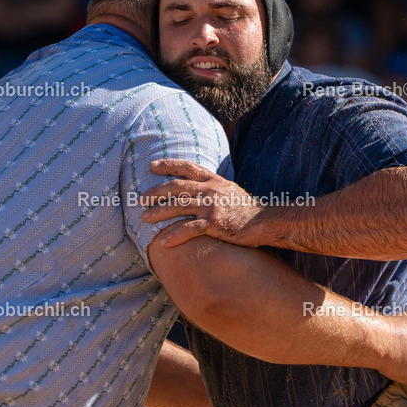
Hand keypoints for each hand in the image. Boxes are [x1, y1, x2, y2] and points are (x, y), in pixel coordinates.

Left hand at [141, 159, 263, 247]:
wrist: (265, 222)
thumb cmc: (247, 209)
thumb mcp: (230, 190)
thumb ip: (214, 187)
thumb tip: (198, 188)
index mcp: (214, 180)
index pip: (188, 167)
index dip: (169, 165)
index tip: (153, 166)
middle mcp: (210, 190)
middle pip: (176, 187)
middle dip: (156, 192)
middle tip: (141, 199)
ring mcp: (211, 206)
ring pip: (178, 206)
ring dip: (158, 212)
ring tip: (145, 218)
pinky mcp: (214, 223)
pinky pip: (189, 229)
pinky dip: (174, 235)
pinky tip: (163, 242)